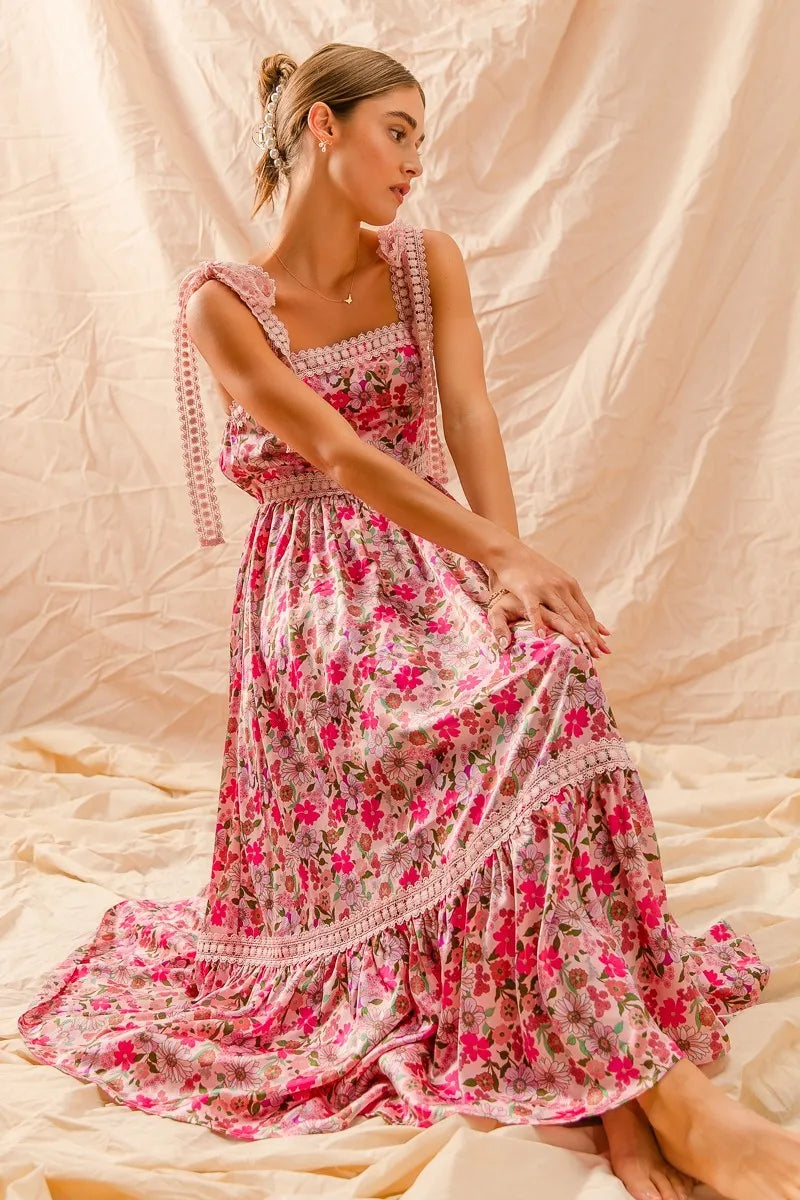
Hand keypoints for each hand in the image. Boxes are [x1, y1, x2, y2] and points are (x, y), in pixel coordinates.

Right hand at [487, 543, 611, 656]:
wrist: (511, 553)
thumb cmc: (532, 569)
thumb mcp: (555, 580)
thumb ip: (566, 596)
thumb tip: (577, 612)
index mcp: (570, 585)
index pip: (586, 612)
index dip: (595, 630)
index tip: (604, 645)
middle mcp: (561, 587)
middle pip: (578, 616)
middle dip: (590, 636)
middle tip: (599, 653)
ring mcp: (545, 589)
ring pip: (562, 613)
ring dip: (573, 631)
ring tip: (581, 647)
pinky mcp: (527, 590)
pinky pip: (534, 610)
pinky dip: (538, 623)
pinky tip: (542, 636)